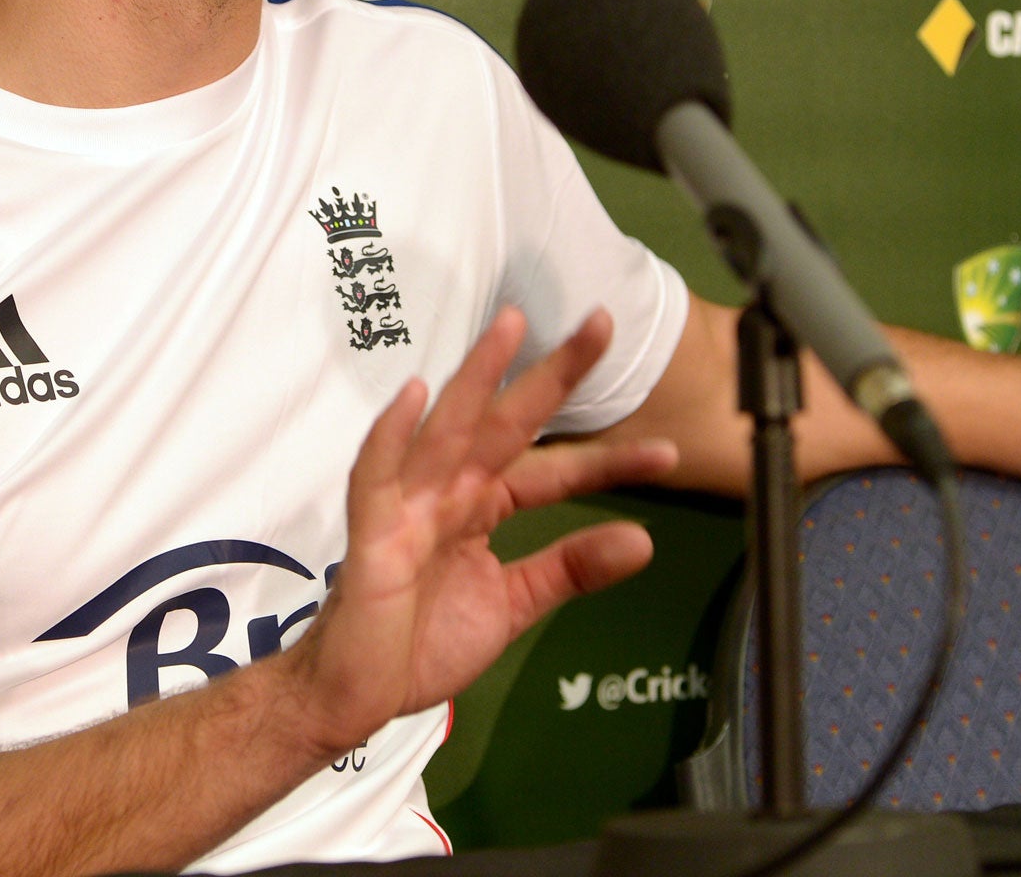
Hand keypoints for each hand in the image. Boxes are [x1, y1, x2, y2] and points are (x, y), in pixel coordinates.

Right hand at [287, 307, 677, 752]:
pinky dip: (392, 436)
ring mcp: (408, 507)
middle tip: (601, 323)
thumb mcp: (512, 606)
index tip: (667, 453)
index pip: (554, 473)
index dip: (608, 463)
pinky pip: (378, 476)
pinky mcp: (371, 533)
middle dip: (552, 376)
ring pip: (448, 430)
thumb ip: (569, 569)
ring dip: (477, 377)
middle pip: (506, 424)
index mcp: (481, 507)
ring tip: (512, 327)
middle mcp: (448, 493)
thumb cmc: (417, 645)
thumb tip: (642, 540)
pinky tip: (415, 395)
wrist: (354, 696)